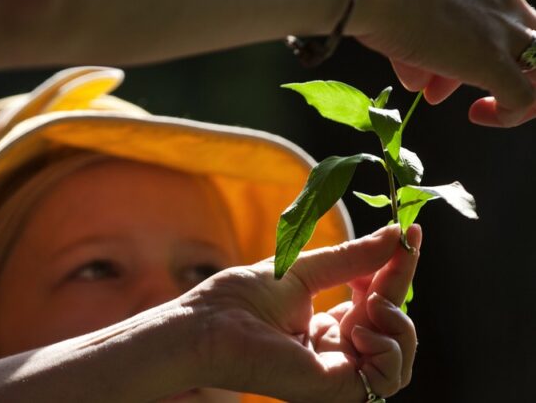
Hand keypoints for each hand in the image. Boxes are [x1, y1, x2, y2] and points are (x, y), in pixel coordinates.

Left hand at [183, 225, 420, 402]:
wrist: (210, 326)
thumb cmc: (243, 297)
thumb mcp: (306, 270)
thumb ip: (351, 258)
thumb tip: (396, 234)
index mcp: (326, 325)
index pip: (376, 298)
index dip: (395, 268)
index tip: (410, 233)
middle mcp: (335, 349)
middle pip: (391, 321)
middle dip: (399, 284)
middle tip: (400, 253)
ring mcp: (337, 370)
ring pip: (399, 354)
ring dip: (400, 322)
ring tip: (371, 300)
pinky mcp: (337, 388)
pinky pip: (389, 379)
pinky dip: (389, 350)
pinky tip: (362, 329)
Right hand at [334, 0, 534, 126]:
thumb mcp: (400, 9)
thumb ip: (413, 43)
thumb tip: (417, 79)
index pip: (487, 12)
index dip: (459, 42)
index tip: (426, 65)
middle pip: (511, 36)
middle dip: (475, 63)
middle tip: (437, 86)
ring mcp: (503, 29)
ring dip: (512, 83)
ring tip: (484, 105)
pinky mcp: (494, 61)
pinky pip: (524, 95)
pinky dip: (510, 112)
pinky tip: (480, 115)